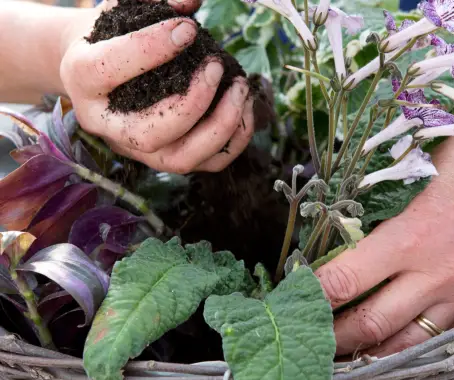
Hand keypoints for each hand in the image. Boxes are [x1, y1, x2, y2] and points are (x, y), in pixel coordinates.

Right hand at [59, 0, 253, 172]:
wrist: (98, 68)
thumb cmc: (111, 35)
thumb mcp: (121, 10)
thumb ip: (151, 0)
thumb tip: (191, 1)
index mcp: (82, 79)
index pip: (110, 69)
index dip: (151, 48)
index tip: (188, 29)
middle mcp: (107, 125)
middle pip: (150, 134)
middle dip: (192, 103)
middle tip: (216, 66)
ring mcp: (138, 149)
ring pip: (181, 159)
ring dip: (220, 125)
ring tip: (240, 87)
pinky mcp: (167, 158)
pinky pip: (207, 164)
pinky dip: (234, 138)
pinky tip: (244, 105)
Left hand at [315, 81, 453, 356]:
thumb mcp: (420, 167)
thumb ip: (380, 197)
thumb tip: (340, 216)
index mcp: (410, 233)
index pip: (344, 279)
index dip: (311, 294)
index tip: (290, 294)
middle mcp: (432, 271)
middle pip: (369, 324)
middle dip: (330, 336)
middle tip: (305, 332)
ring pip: (403, 344)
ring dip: (366, 352)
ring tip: (337, 352)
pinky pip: (436, 338)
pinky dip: (405, 348)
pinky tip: (384, 346)